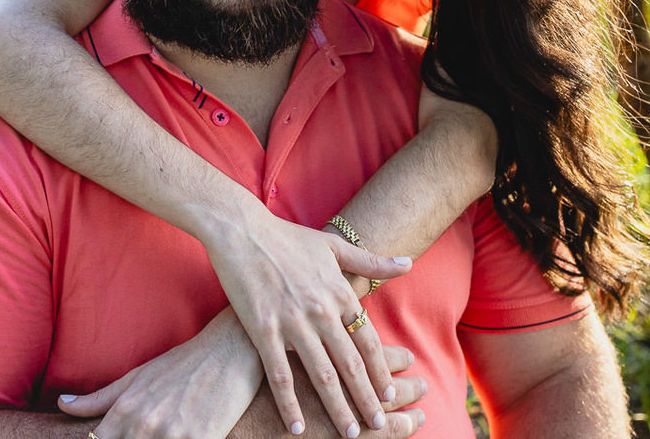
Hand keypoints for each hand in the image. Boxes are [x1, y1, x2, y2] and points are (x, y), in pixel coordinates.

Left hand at [58, 310, 262, 438]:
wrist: (230, 349)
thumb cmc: (183, 362)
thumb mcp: (137, 376)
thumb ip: (98, 398)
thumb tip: (62, 404)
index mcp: (125, 410)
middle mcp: (144, 425)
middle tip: (148, 433)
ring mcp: (173, 435)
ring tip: (167, 434)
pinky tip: (185, 438)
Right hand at [204, 206, 412, 437]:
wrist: (241, 230)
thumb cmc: (287, 237)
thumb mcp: (333, 245)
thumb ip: (371, 260)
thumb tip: (409, 263)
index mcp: (338, 291)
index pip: (368, 340)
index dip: (381, 370)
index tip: (390, 396)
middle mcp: (320, 310)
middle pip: (350, 363)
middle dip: (366, 398)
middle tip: (377, 425)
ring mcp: (291, 321)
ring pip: (321, 375)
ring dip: (337, 407)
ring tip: (349, 434)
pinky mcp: (262, 329)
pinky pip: (280, 375)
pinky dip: (291, 404)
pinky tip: (298, 426)